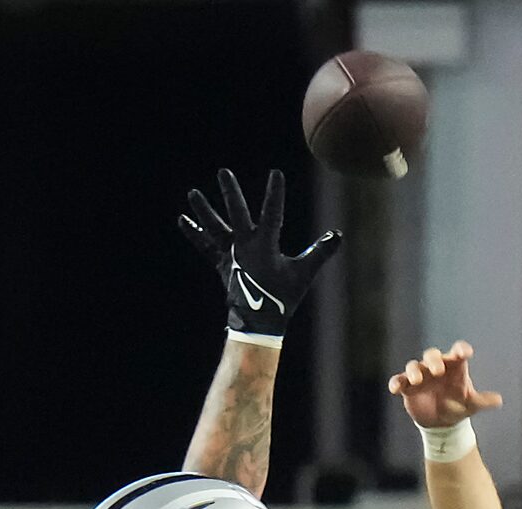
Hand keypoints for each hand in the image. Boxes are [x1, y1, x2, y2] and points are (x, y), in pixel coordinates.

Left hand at [180, 169, 341, 341]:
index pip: (272, 214)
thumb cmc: (282, 298)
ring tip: (192, 194)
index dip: (275, 194)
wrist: (258, 323)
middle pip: (236, 214)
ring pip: (215, 229)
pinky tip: (183, 219)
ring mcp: (230, 255)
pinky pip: (206, 247)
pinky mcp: (222, 264)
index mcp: (264, 246)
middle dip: (230, 192)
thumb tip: (338, 235)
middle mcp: (244, 246)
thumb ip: (320, 252)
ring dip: (204, 211)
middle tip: (223, 172)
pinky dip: (195, 234)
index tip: (276, 173)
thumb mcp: (303, 274)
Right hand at [388, 341, 503, 429]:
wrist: (441, 423)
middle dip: (434, 360)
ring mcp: (421, 376)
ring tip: (416, 380)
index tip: (464, 353)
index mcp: (454, 367)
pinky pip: (400, 381)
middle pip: (432, 355)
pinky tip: (395, 388)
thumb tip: (498, 401)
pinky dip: (396, 383)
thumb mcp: (471, 405)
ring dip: (414, 371)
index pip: (458, 352)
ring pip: (414, 366)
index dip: (461, 350)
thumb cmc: (458, 407)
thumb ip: (483, 401)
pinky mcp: (408, 388)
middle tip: (438, 371)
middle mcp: (436, 367)